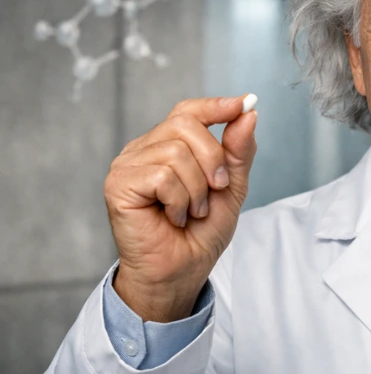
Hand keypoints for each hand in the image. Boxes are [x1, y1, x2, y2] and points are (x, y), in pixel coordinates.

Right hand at [104, 96, 257, 321]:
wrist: (183, 270)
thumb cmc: (201, 232)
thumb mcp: (232, 186)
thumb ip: (238, 150)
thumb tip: (248, 113)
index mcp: (168, 145)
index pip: (188, 111)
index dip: (215, 106)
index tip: (242, 104)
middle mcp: (144, 149)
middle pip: (185, 125)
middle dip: (213, 160)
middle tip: (216, 190)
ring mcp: (128, 165)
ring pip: (176, 153)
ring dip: (197, 189)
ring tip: (192, 211)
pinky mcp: (119, 185)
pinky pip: (162, 176)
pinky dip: (180, 201)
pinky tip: (174, 217)